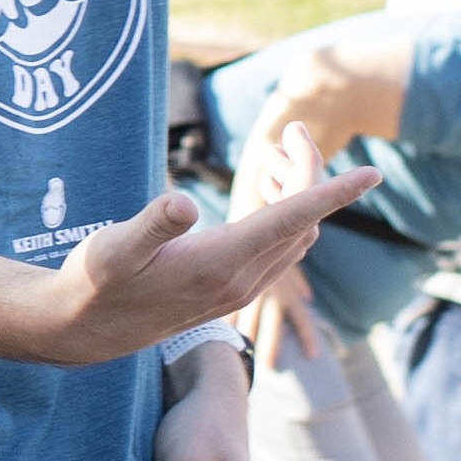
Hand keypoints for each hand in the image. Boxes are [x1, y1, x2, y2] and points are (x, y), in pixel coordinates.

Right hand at [7, 178, 376, 364]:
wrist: (87, 329)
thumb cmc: (96, 282)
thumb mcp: (113, 248)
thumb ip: (151, 225)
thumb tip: (183, 204)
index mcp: (221, 263)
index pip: (293, 220)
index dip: (334, 193)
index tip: (372, 173)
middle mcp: (241, 280)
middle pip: (303, 222)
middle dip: (310, 173)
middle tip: (293, 130)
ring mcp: (241, 288)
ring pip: (296, 236)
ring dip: (299, 194)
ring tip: (276, 152)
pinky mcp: (233, 290)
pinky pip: (281, 248)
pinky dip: (287, 215)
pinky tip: (264, 192)